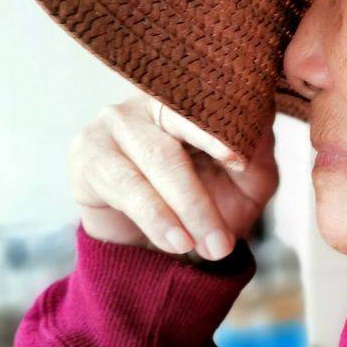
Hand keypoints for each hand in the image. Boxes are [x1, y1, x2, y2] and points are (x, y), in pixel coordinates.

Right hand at [68, 94, 279, 259]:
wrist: (158, 245)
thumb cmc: (209, 202)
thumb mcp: (246, 182)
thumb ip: (257, 153)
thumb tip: (258, 129)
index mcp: (194, 98)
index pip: (210, 101)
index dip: (223, 129)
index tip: (239, 160)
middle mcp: (151, 101)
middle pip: (181, 133)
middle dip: (203, 194)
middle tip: (225, 242)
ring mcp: (114, 122)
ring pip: (156, 160)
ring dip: (185, 210)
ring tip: (209, 248)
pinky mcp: (88, 154)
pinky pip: (125, 186)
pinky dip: (155, 217)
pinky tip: (175, 241)